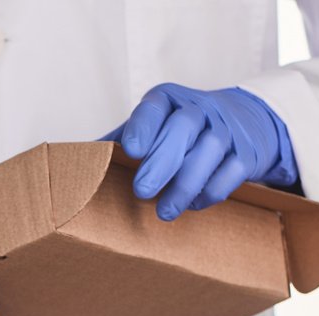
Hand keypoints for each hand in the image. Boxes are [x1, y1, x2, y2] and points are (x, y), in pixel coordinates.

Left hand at [103, 84, 298, 220]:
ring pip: (210, 150)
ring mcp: (227, 129)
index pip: (155, 105)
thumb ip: (116, 143)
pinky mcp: (247, 152)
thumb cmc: (180, 130)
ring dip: (186, 184)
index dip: (143, 126)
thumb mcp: (150, 128)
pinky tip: (194, 204)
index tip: (131, 150)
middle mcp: (199, 108)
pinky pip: (232, 171)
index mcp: (168, 100)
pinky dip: (212, 191)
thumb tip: (71, 164)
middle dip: (162, 161)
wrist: (246, 120)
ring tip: (165, 211)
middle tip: (142, 191)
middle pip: (184, 127)